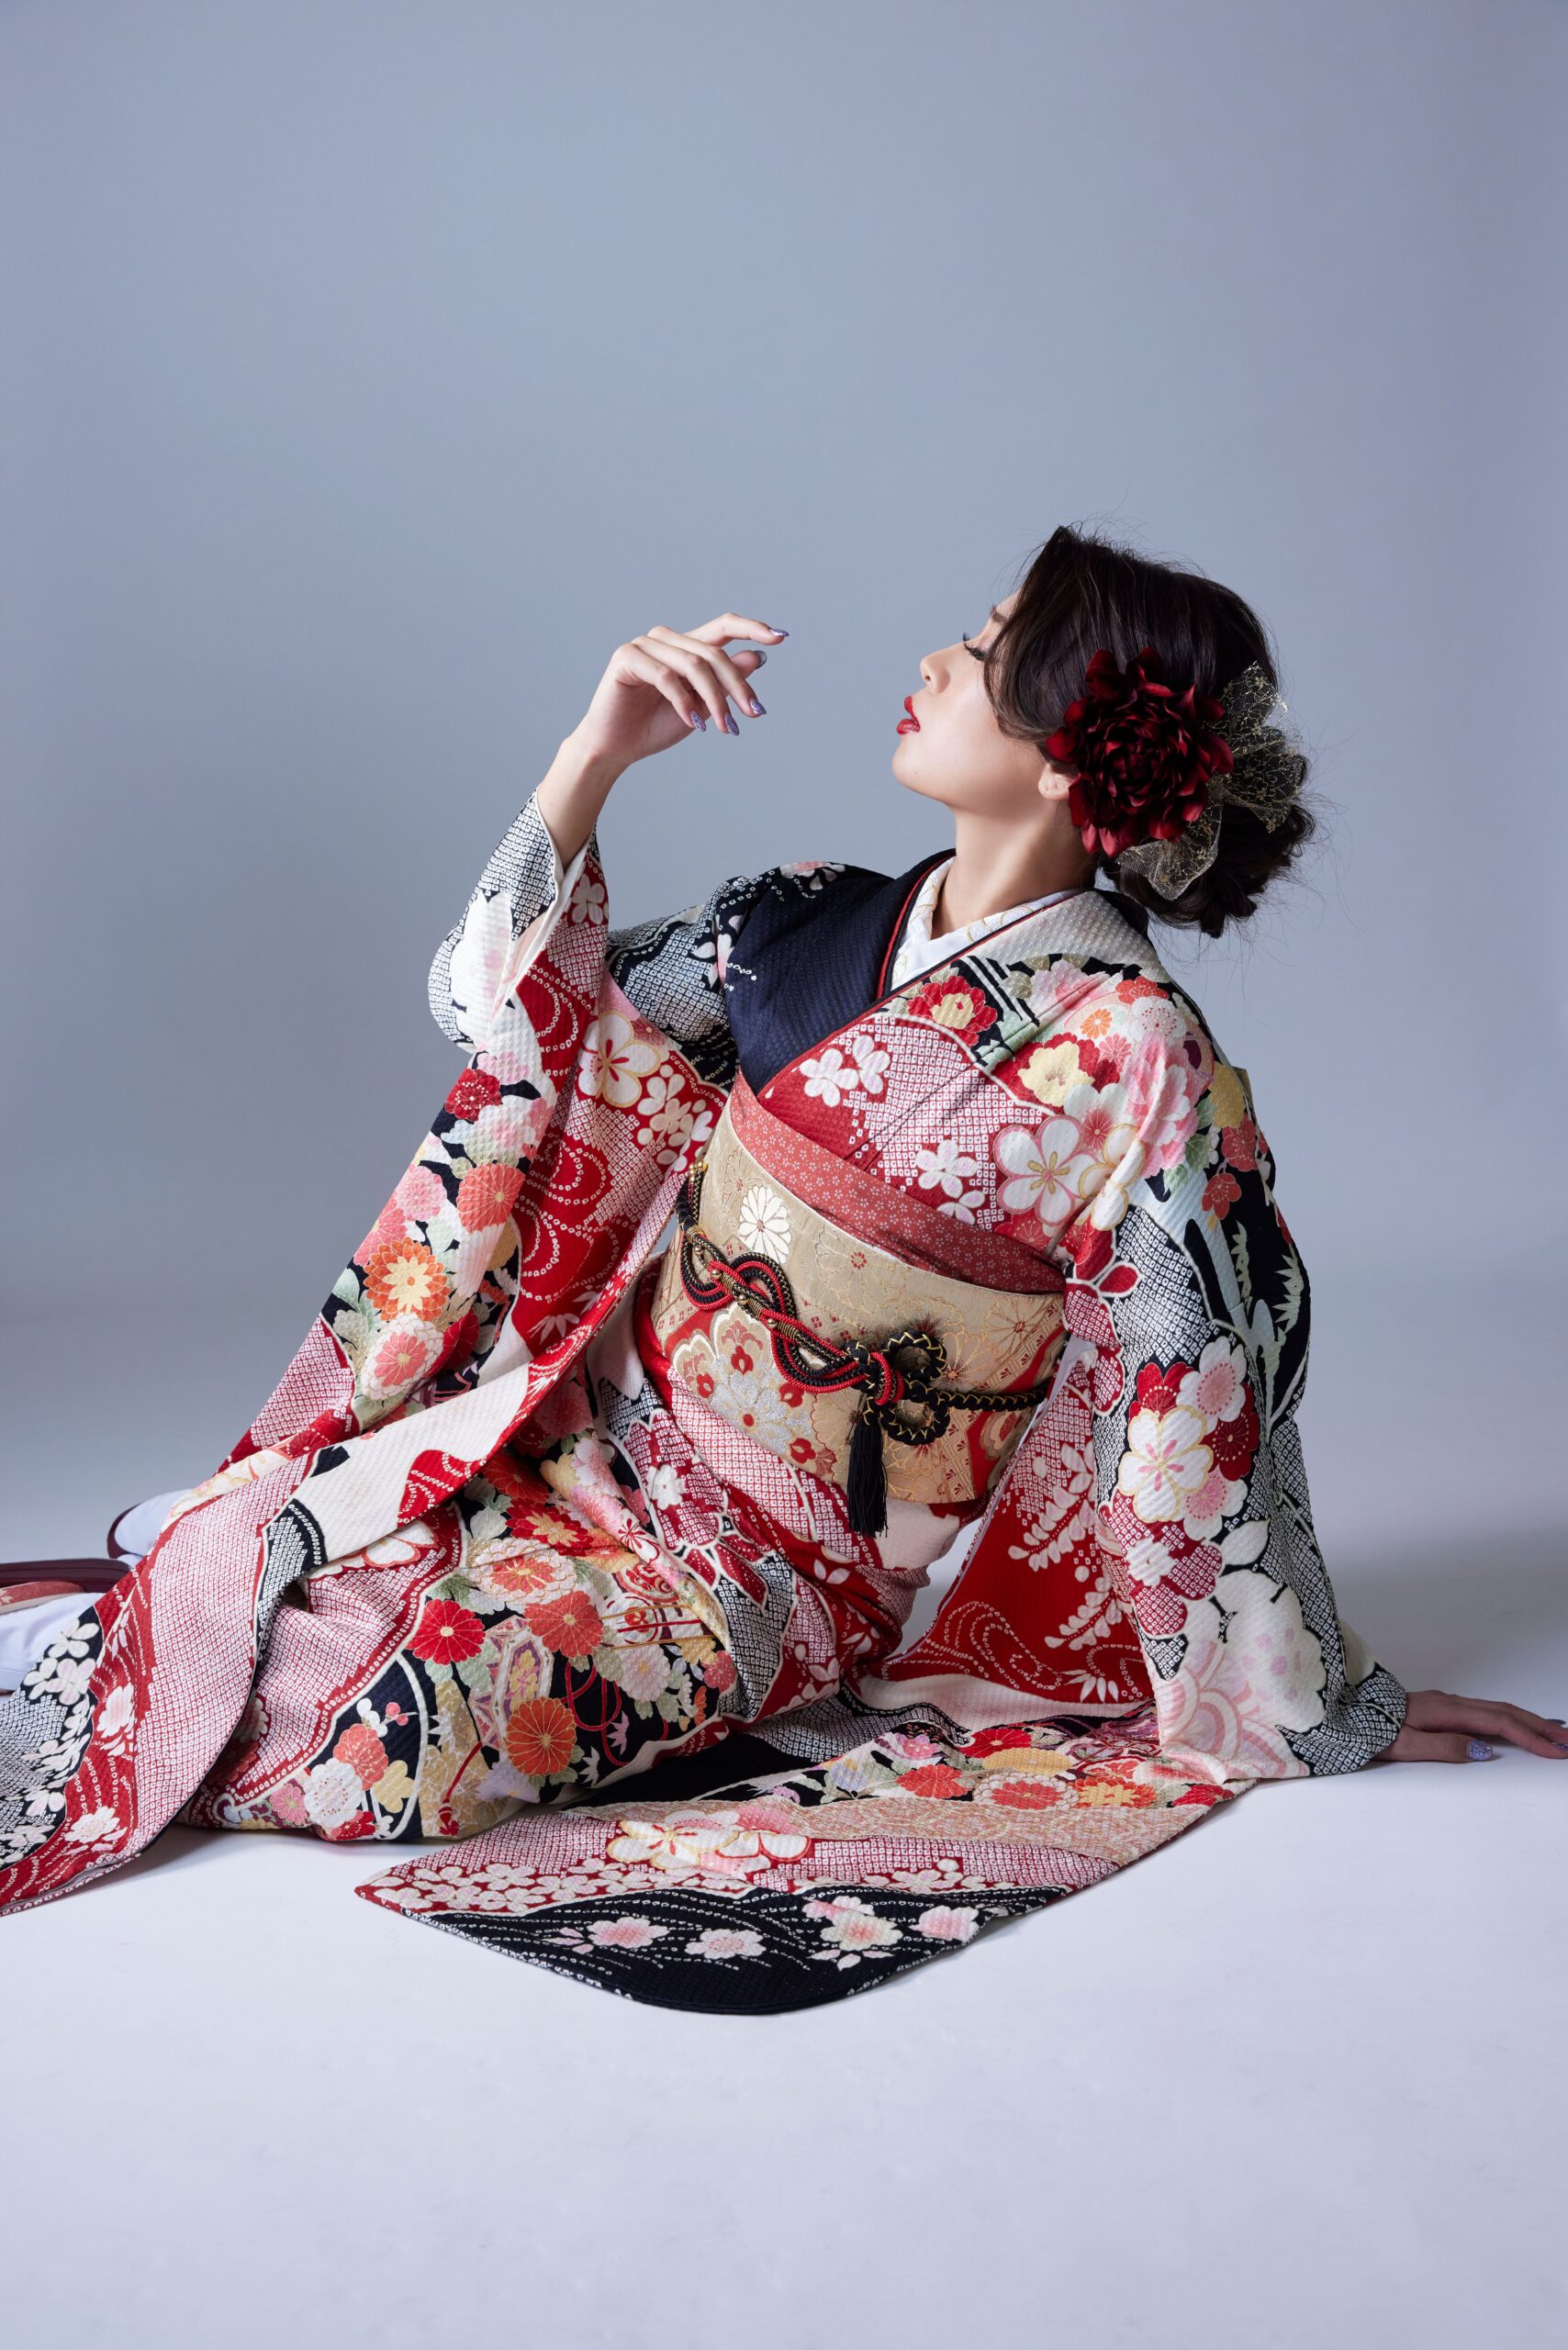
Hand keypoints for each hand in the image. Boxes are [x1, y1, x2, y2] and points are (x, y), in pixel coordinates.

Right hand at [573, 611, 782, 768]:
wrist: (617, 748)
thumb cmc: (656, 726)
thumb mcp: (703, 706)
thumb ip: (726, 681)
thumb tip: (759, 656)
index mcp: (685, 646)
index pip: (723, 626)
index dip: (752, 628)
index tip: (781, 637)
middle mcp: (665, 639)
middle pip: (714, 652)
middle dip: (738, 685)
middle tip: (753, 714)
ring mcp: (644, 645)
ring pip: (694, 664)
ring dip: (714, 699)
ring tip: (723, 727)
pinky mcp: (626, 657)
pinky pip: (666, 676)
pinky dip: (684, 702)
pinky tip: (693, 723)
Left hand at [1378, 1687, 1567, 1762]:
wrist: (1344, 1710)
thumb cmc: (1370, 1729)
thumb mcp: (1404, 1745)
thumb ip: (1445, 1748)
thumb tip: (1484, 1752)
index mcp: (1446, 1711)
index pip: (1500, 1724)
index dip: (1532, 1738)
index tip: (1558, 1752)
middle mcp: (1451, 1702)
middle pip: (1506, 1712)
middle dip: (1541, 1727)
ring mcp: (1447, 1703)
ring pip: (1498, 1710)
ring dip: (1528, 1721)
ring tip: (1555, 1734)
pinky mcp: (1441, 1708)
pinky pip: (1485, 1711)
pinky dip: (1509, 1718)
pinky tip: (1515, 1726)